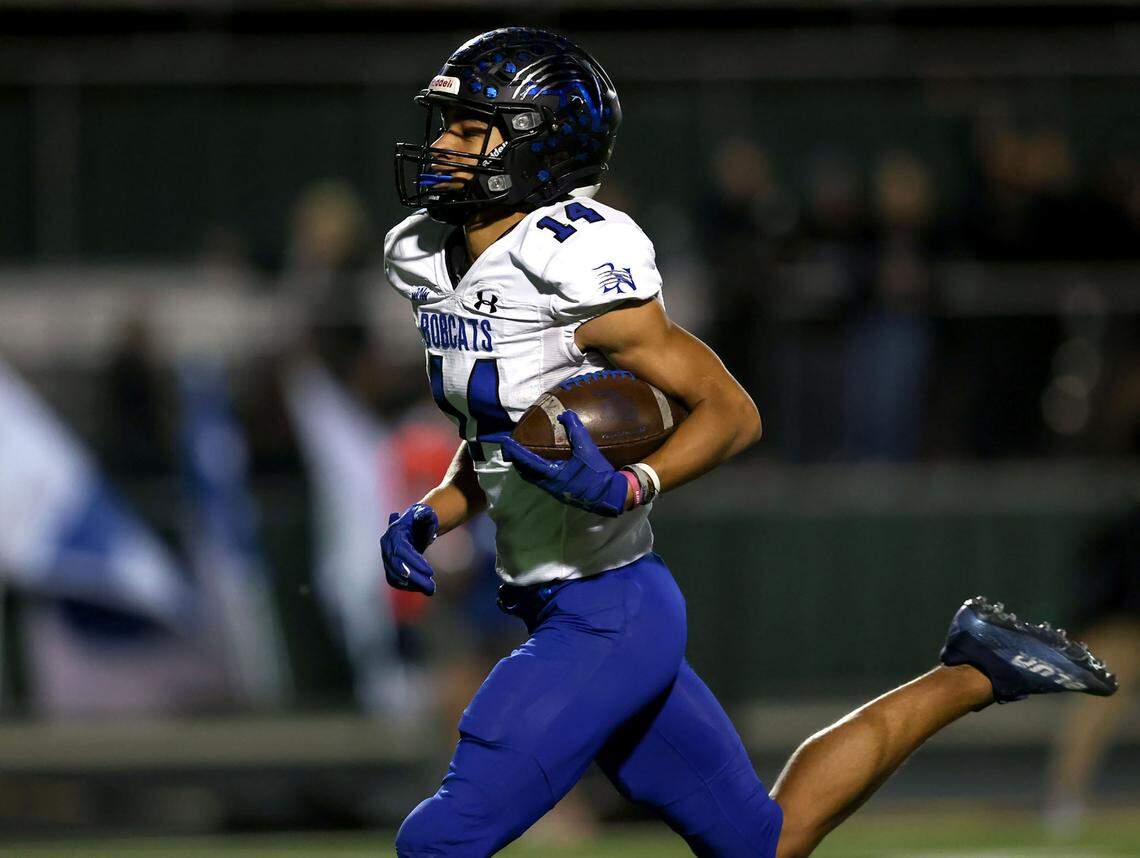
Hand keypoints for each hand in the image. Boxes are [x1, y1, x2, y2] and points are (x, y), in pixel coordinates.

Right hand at [381, 503, 438, 594]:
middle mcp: (387, 546)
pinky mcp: (389, 566)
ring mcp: (386, 557)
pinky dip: (407, 586)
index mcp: (394, 532)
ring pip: (395, 575)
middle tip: (432, 587)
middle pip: (397, 565)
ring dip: (412, 584)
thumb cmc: (421, 519)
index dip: (415, 562)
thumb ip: (425, 514)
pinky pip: (395, 580)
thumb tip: (424, 514)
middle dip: (414, 577)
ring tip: (430, 589)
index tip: (431, 572)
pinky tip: (422, 588)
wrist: (414, 526)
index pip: (402, 550)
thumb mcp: (425, 514)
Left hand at [501, 410, 628, 516]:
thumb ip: (576, 430)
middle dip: (517, 460)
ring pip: (533, 478)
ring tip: (523, 455)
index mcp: (552, 475)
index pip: (527, 461)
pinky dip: (536, 471)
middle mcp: (549, 485)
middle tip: (511, 448)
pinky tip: (542, 464)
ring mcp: (554, 491)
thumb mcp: (588, 450)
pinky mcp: (561, 493)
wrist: (610, 496)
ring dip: (526, 467)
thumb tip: (564, 414)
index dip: (515, 451)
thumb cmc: (597, 474)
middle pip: (525, 472)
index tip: (505, 442)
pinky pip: (541, 481)